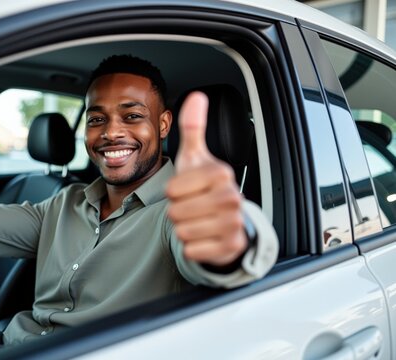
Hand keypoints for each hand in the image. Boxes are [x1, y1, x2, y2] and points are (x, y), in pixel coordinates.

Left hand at [166, 92, 247, 266]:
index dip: (173, 191)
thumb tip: (196, 96)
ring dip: (184, 228)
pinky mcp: (231, 247)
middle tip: (193, 206)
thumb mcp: (196, 158)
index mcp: (221, 173)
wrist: (226, 219)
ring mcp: (234, 224)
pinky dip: (192, 247)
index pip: (172, 189)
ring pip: (182, 232)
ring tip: (198, 220)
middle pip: (175, 212)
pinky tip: (204, 236)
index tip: (188, 189)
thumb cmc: (205, 187)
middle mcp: (232, 198)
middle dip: (177, 211)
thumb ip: (193, 128)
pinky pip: (191, 250)